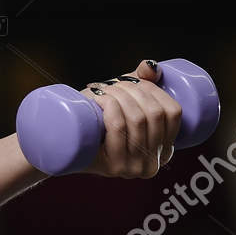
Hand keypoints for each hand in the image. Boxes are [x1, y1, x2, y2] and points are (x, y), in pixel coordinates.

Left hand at [80, 59, 179, 178]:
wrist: (62, 144)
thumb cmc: (94, 120)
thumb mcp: (123, 102)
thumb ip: (142, 82)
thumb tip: (150, 66)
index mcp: (164, 150)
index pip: (173, 113)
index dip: (155, 89)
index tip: (135, 80)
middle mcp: (152, 164)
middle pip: (154, 114)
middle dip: (133, 89)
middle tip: (112, 84)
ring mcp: (132, 168)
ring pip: (136, 119)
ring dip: (119, 94)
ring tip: (102, 90)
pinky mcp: (112, 167)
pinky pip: (118, 127)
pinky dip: (110, 105)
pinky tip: (99, 98)